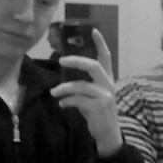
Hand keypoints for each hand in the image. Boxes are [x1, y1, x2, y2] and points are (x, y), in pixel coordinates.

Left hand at [51, 29, 121, 155]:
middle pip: (94, 66)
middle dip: (77, 61)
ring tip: (54, 93)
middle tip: (61, 61)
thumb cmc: (97, 111)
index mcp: (107, 78)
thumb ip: (84, 82)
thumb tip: (65, 72)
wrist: (108, 132)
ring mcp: (105, 96)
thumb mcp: (93, 94)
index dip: (100, 43)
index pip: (106, 57)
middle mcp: (108, 84)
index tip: (93, 30)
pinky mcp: (99, 107)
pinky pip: (78, 100)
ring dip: (64, 88)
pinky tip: (62, 104)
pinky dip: (67, 101)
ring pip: (81, 86)